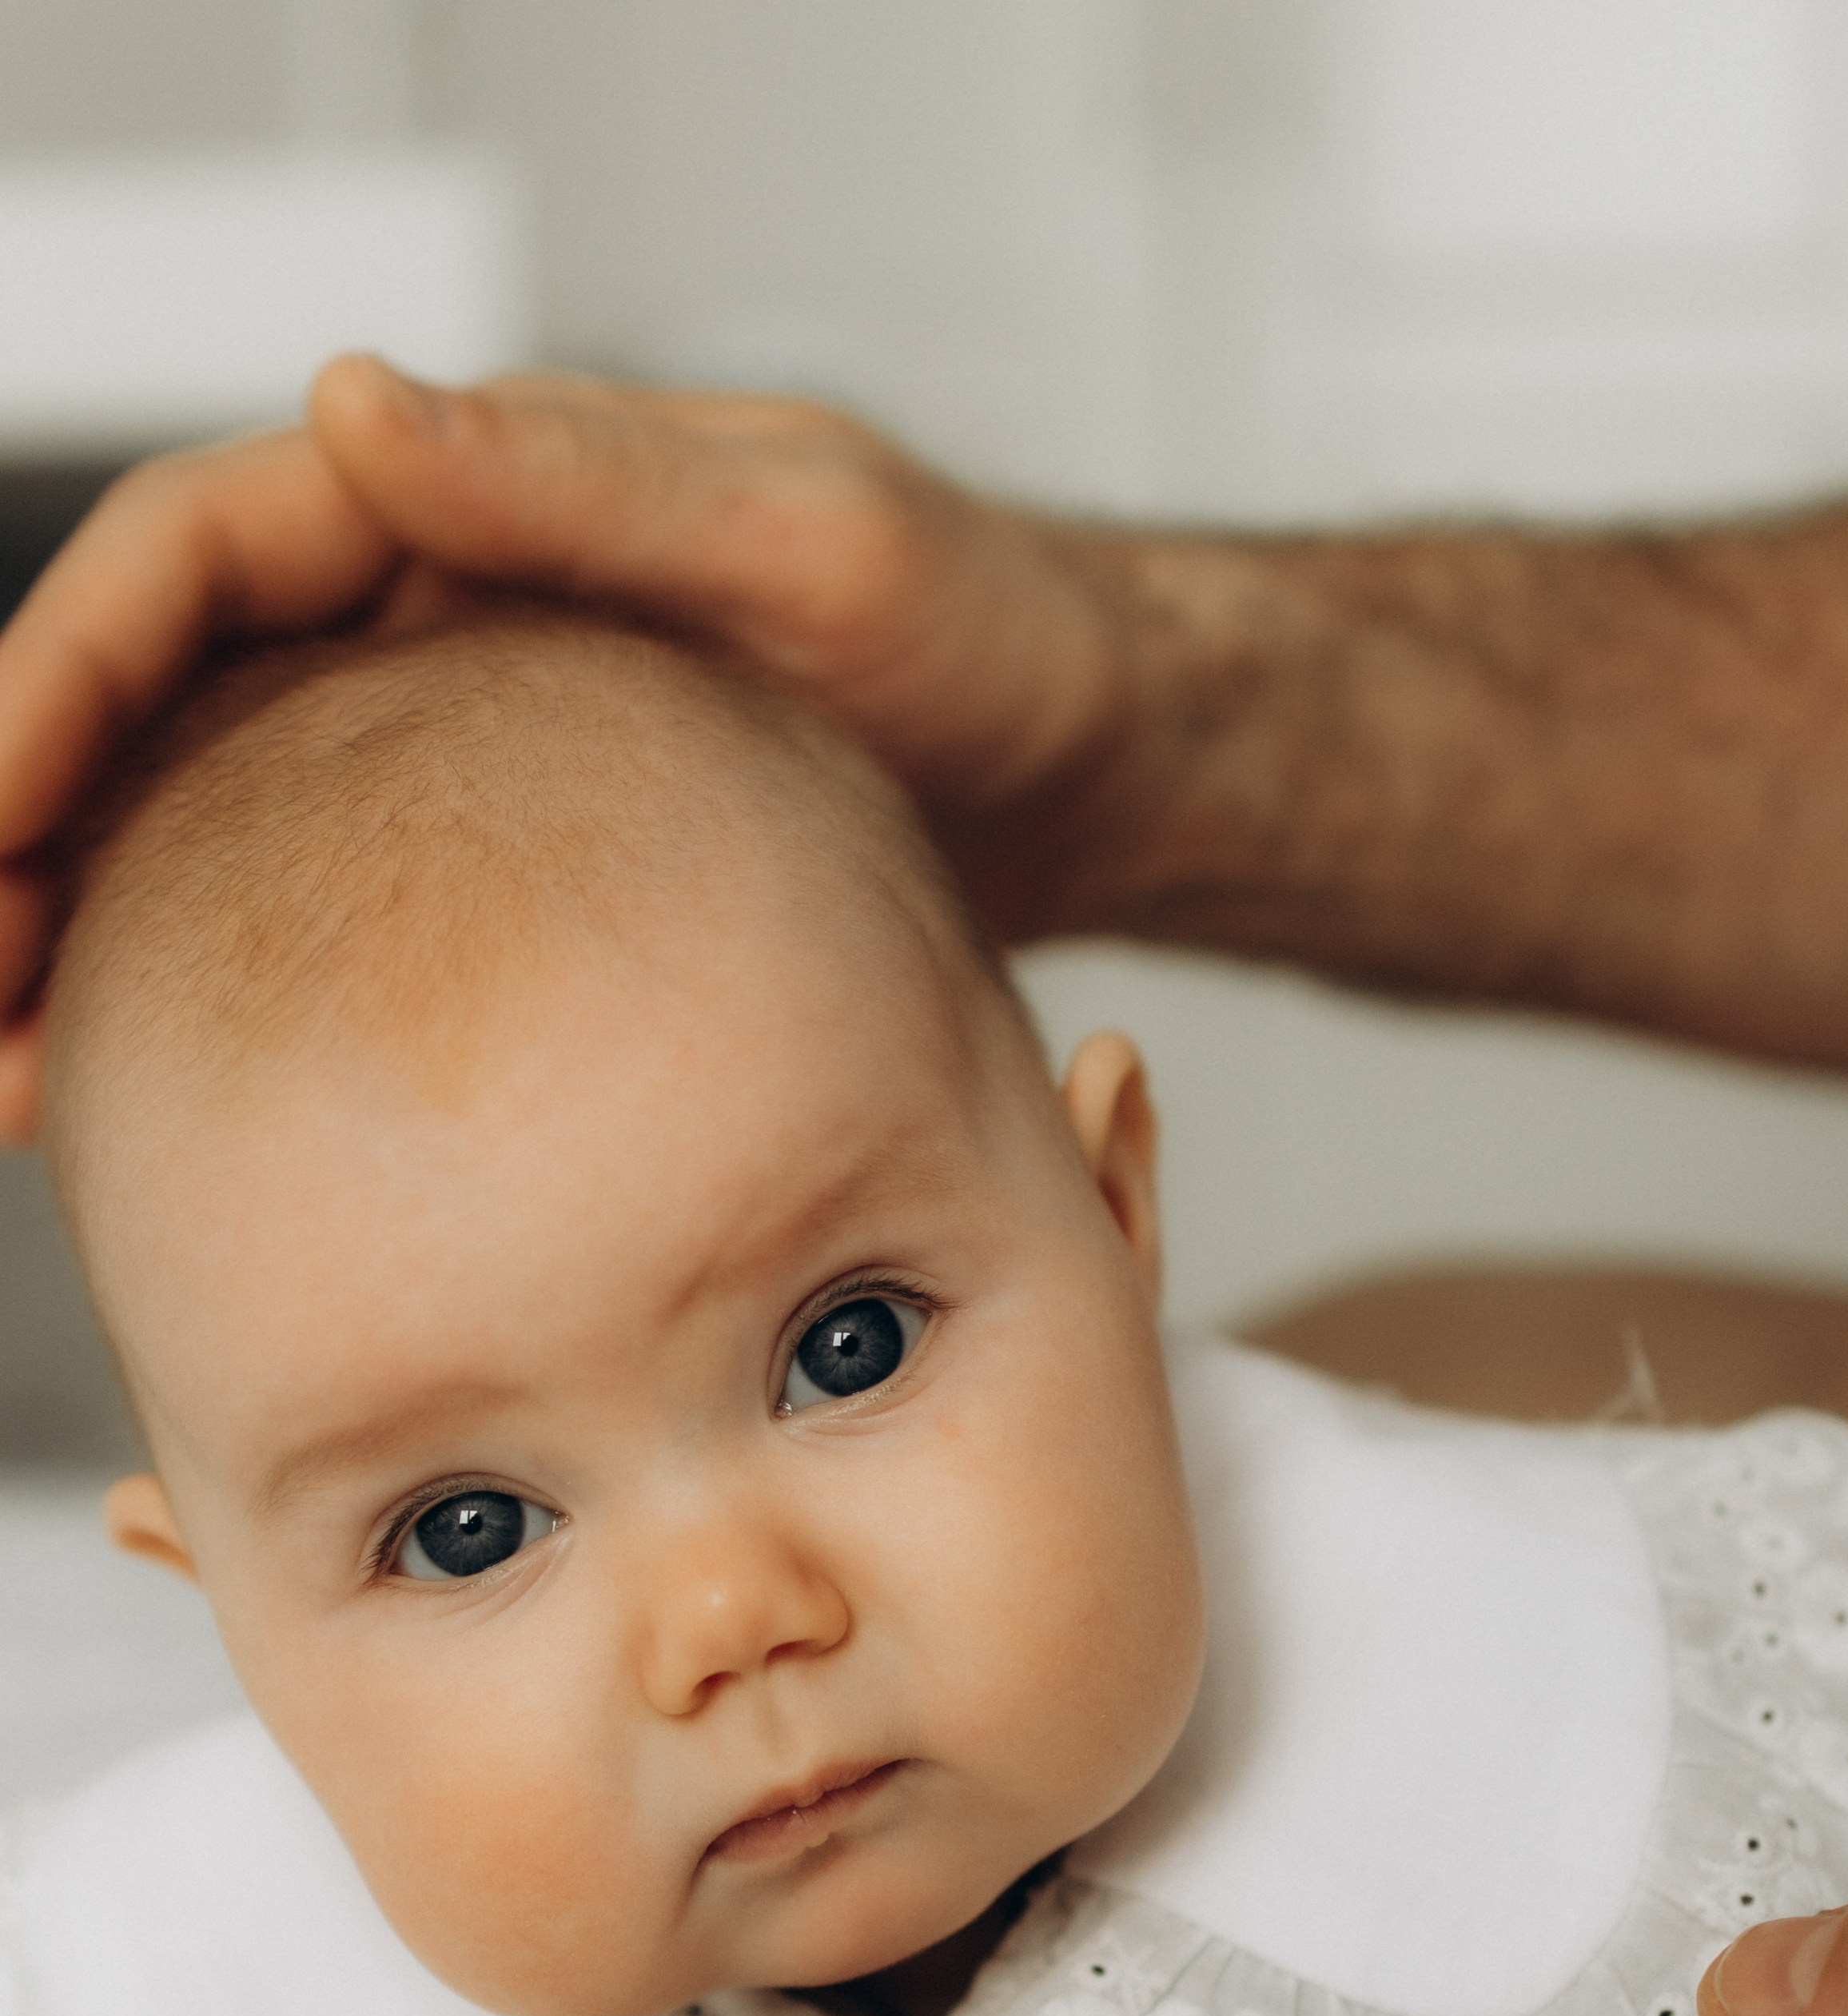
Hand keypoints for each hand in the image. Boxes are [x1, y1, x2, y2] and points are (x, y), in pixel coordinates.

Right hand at [0, 355, 1125, 1138]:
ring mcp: (460, 753)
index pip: (191, 557)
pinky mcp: (508, 881)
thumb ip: (593, 482)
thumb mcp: (813, 535)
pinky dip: (220, 1005)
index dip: (55, 675)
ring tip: (17, 1078)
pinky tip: (162, 1114)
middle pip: (154, 702)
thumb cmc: (983, 633)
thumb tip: (361, 408)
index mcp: (467, 502)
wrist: (1082, 767)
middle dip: (29, 830)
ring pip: (205, 826)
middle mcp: (432, 618)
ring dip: (88, 937)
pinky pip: (314, 927)